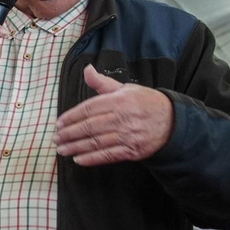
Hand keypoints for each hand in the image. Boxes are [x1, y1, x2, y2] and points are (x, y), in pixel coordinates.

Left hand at [55, 66, 174, 164]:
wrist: (173, 121)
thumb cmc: (145, 103)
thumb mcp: (125, 89)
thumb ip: (103, 83)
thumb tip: (86, 70)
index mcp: (119, 101)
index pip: (88, 109)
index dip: (71, 117)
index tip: (58, 123)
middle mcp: (122, 118)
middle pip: (89, 127)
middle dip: (69, 134)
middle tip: (56, 138)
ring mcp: (128, 135)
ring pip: (96, 142)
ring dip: (76, 147)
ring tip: (62, 149)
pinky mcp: (132, 150)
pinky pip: (108, 156)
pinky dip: (92, 159)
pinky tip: (79, 159)